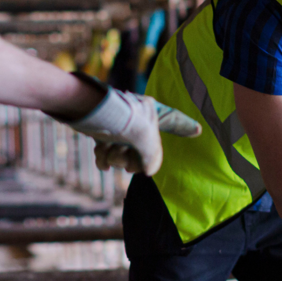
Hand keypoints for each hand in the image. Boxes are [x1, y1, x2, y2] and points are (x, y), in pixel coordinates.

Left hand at [59, 74, 201, 175]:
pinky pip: (108, 152)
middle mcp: (137, 118)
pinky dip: (105, 158)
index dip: (185, 126)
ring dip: (116, 158)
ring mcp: (118, 125)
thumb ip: (152, 158)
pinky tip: (102, 160)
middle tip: (123, 154)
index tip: (196, 130)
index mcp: (152, 113)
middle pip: (143, 148)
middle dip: (132, 157)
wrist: (84, 110)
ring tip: (109, 152)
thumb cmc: (118, 119)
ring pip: (124, 152)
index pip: (174, 120)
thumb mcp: (144, 140)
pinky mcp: (101, 131)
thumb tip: (148, 171)